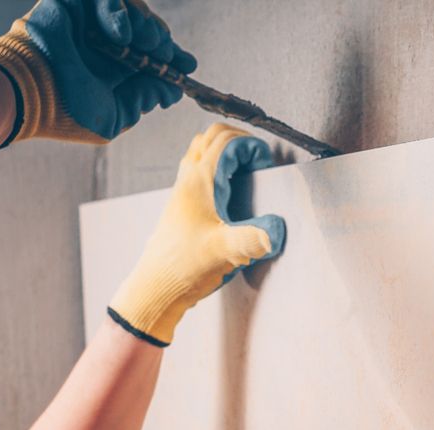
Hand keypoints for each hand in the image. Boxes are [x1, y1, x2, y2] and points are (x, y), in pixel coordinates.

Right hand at [0, 0, 195, 145]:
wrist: (29, 93)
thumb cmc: (66, 112)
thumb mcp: (114, 116)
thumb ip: (142, 100)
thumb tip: (172, 91)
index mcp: (115, 70)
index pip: (152, 58)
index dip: (173, 59)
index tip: (189, 65)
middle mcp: (106, 44)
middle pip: (148, 32)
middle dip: (162, 43)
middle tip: (164, 53)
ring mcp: (91, 22)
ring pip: (133, 11)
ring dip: (146, 26)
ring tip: (146, 42)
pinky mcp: (74, 3)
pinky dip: (118, 11)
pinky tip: (122, 32)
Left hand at [108, 124, 286, 345]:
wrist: (156, 287)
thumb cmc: (184, 267)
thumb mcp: (225, 252)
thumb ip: (253, 239)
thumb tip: (277, 231)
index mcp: (199, 181)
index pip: (226, 141)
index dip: (251, 146)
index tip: (266, 164)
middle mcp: (187, 180)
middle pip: (210, 137)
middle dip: (238, 139)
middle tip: (256, 157)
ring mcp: (181, 192)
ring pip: (200, 152)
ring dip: (223, 151)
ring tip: (244, 170)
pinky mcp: (180, 206)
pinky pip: (196, 171)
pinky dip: (214, 169)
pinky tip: (228, 194)